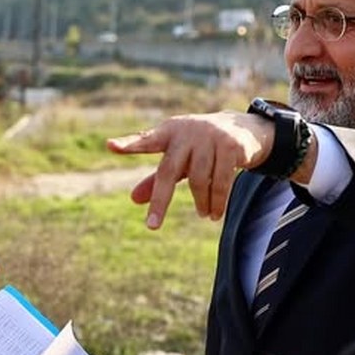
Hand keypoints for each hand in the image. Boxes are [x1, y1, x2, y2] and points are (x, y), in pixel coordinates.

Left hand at [106, 112, 273, 228]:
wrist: (244, 129)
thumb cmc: (201, 146)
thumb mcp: (178, 159)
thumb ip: (156, 177)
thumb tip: (133, 200)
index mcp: (168, 132)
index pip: (145, 140)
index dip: (129, 144)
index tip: (110, 145)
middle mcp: (186, 132)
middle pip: (168, 171)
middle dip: (160, 201)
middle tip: (152, 226)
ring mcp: (209, 137)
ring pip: (198, 180)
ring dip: (200, 203)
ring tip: (203, 215)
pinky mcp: (230, 146)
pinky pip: (220, 182)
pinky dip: (217, 202)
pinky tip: (214, 214)